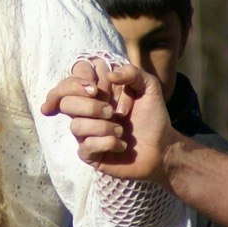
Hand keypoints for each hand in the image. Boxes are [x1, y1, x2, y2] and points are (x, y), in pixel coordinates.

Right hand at [40, 58, 173, 181]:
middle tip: (111, 111)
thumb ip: (132, 72)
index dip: (76, 83)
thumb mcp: (149, 87)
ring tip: (121, 130)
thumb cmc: (152, 116)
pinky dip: (107, 143)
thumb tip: (109, 74)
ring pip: (75, 126)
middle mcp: (85, 112)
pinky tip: (121, 144)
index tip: (95, 89)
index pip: (67, 83)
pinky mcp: (90, 154)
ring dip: (103, 127)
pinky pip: (86, 147)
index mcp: (95, 94)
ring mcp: (86, 133)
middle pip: (65, 103)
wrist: (162, 146)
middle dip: (89, 106)